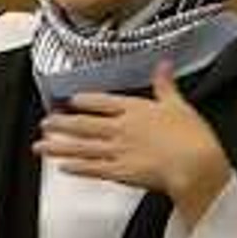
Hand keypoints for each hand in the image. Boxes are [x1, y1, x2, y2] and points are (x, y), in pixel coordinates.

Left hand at [33, 59, 232, 225]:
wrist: (196, 165)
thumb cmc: (192, 137)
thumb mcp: (179, 104)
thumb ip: (165, 85)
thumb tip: (163, 65)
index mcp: (135, 109)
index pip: (102, 101)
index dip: (83, 101)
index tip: (70, 101)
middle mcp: (121, 128)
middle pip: (84, 124)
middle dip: (61, 124)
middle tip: (44, 123)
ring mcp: (118, 150)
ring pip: (81, 147)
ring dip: (59, 147)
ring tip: (41, 146)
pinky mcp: (120, 172)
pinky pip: (93, 169)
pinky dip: (76, 168)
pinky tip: (63, 167)